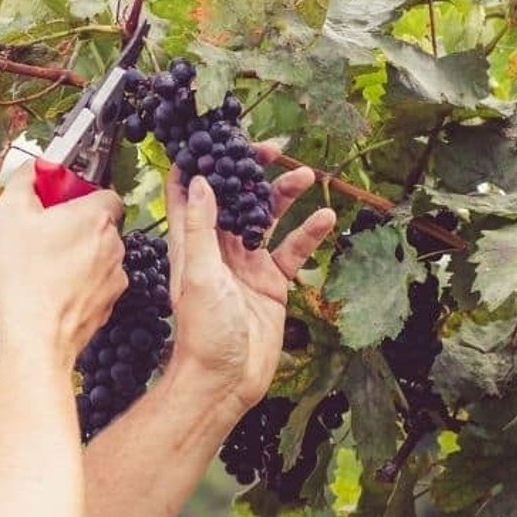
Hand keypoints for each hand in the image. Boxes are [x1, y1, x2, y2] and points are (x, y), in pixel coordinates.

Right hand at [0, 164, 127, 360]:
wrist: (35, 335)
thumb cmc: (24, 277)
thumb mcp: (9, 214)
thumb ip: (24, 181)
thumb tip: (32, 170)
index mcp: (96, 217)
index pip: (105, 192)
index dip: (79, 195)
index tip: (57, 202)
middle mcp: (114, 246)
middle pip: (98, 226)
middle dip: (72, 229)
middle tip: (40, 237)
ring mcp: (114, 278)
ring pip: (95, 258)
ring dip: (73, 259)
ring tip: (39, 269)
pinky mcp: (107, 306)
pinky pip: (92, 287)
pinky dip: (75, 287)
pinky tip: (47, 292)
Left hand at [163, 145, 335, 408]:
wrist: (226, 380)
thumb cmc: (203, 334)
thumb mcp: (198, 274)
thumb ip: (200, 228)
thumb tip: (198, 181)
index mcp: (191, 244)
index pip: (189, 192)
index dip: (202, 162)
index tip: (219, 136)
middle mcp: (217, 249)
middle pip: (233, 198)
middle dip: (251, 171)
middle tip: (275, 147)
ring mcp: (246, 264)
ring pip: (266, 218)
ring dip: (284, 196)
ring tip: (307, 174)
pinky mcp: (271, 283)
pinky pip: (292, 250)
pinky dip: (309, 233)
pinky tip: (326, 218)